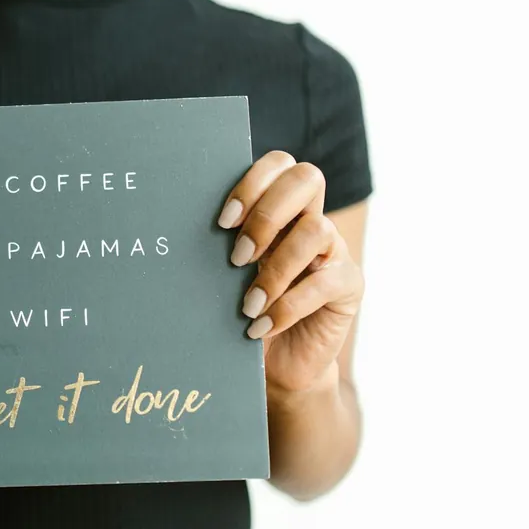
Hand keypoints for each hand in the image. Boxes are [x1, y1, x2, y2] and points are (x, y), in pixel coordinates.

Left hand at [217, 151, 363, 392]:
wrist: (278, 363)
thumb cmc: (246, 311)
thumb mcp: (230, 275)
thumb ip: (223, 247)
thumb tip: (179, 226)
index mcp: (281, 209)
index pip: (280, 164)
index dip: (253, 183)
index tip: (223, 221)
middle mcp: (311, 220)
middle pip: (307, 178)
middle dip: (267, 213)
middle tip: (237, 256)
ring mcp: (335, 250)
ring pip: (316, 230)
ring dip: (275, 268)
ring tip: (248, 303)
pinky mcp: (349, 285)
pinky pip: (325, 282)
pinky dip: (287, 306)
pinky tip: (261, 325)